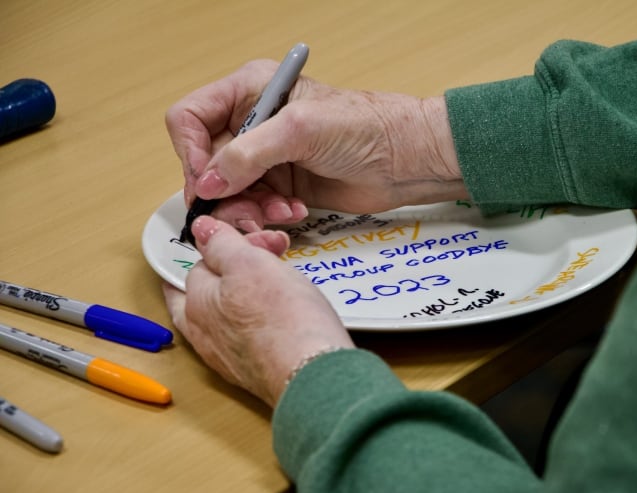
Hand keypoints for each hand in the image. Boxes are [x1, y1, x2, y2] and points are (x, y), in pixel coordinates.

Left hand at [163, 216, 354, 405]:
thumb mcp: (249, 263)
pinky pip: (249, 336)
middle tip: (271, 256)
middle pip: (211, 292)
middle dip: (238, 269)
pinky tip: (283, 315)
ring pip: (229, 315)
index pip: (198, 265)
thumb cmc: (284, 321)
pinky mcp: (254, 370)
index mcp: (196, 304)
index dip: (227, 247)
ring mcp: (229, 356)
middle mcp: (205, 334)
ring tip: (281, 283)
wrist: (313, 374)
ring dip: (251, 294)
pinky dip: (262, 320)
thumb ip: (221, 245)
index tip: (251, 241)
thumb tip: (201, 230)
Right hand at [165, 59, 465, 231]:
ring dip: (247, 208)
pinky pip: (253, 207)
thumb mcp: (300, 130)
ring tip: (278, 211)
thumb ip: (247, 154)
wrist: (406, 160)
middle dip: (222, 190)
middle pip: (206, 163)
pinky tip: (293, 212)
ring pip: (227, 191)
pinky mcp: (282, 185)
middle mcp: (252, 123)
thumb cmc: (366, 127)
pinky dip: (266, 215)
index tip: (206, 182)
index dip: (191, 152)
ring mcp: (267, 157)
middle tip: (244, 208)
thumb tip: (206, 183)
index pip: (190, 118)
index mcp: (249, 91)